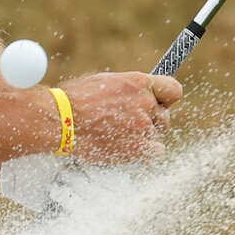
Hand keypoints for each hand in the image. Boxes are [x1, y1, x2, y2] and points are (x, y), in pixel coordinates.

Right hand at [57, 71, 182, 162]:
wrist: (61, 120)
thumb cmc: (75, 100)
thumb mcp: (104, 82)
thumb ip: (128, 88)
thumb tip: (139, 94)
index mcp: (137, 82)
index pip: (173, 90)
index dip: (166, 99)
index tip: (158, 104)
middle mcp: (145, 102)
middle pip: (164, 116)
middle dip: (151, 121)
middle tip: (129, 124)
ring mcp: (143, 126)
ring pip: (156, 134)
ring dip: (142, 136)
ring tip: (117, 136)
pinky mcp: (138, 148)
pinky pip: (157, 152)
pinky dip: (146, 153)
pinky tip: (128, 149)